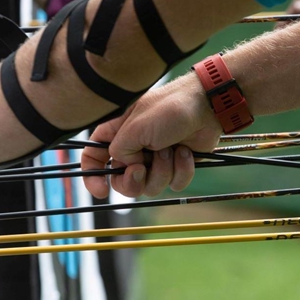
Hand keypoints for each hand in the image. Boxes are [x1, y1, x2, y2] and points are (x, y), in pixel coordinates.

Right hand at [81, 73, 221, 198]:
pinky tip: (186, 152)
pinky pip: (174, 184)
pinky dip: (181, 170)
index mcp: (118, 135)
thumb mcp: (135, 128)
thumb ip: (119, 150)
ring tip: (170, 149)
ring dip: (162, 171)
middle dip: (134, 181)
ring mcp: (157, 159)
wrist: (206, 108)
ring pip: (151, 186)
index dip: (93, 177)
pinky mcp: (177, 165)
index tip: (101, 191)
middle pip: (123, 182)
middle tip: (141, 168)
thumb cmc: (169, 109)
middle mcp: (135, 148)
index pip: (94, 158)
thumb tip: (126, 167)